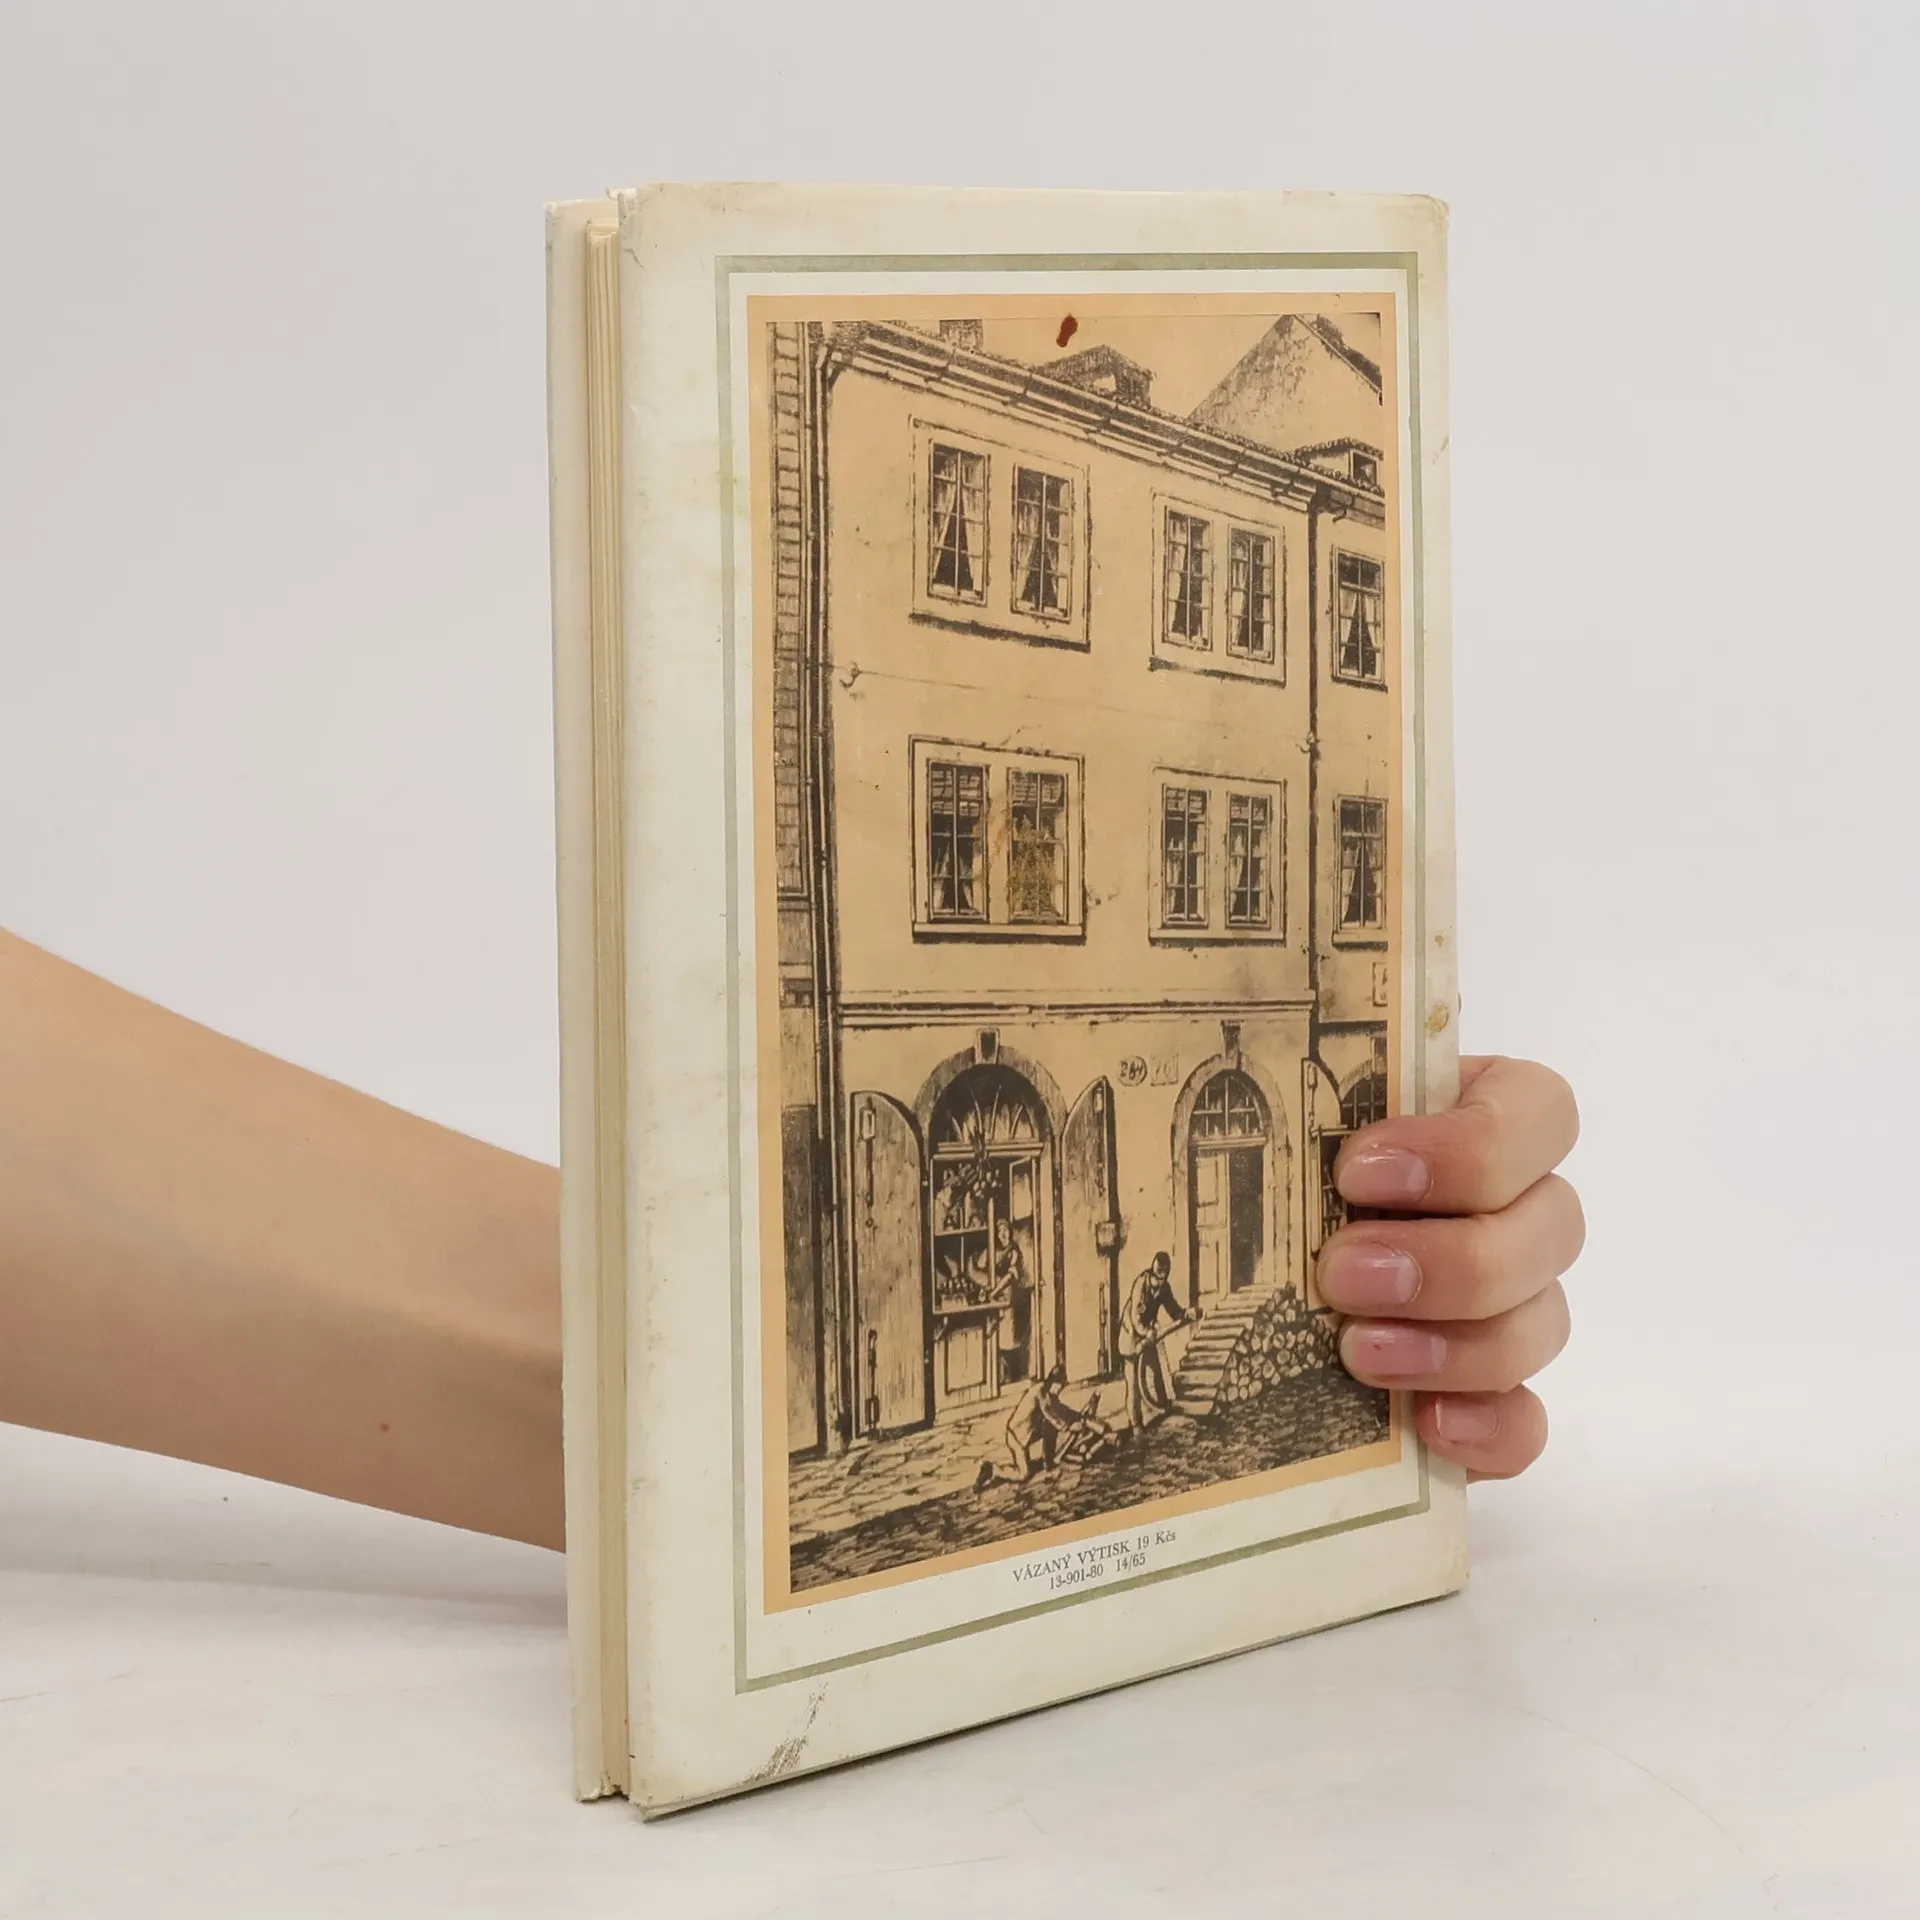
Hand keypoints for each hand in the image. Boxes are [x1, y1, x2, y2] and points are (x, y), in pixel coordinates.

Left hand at [1318, 1057, 1581, 1479]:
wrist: (1246, 1265)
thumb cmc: (1279, 1165)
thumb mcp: (1292, 1113)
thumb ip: (1311, 1089)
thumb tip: (1288, 1048)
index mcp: (1480, 1116)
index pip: (1538, 1111)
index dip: (1469, 1144)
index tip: (1358, 1170)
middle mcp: (1515, 1206)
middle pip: (1550, 1226)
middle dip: (1448, 1257)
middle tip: (1343, 1274)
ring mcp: (1514, 1304)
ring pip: (1541, 1322)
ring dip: (1456, 1343)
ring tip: (1358, 1352)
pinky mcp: (1490, 1393)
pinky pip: (1527, 1420)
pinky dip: (1491, 1428)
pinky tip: (1430, 1424)